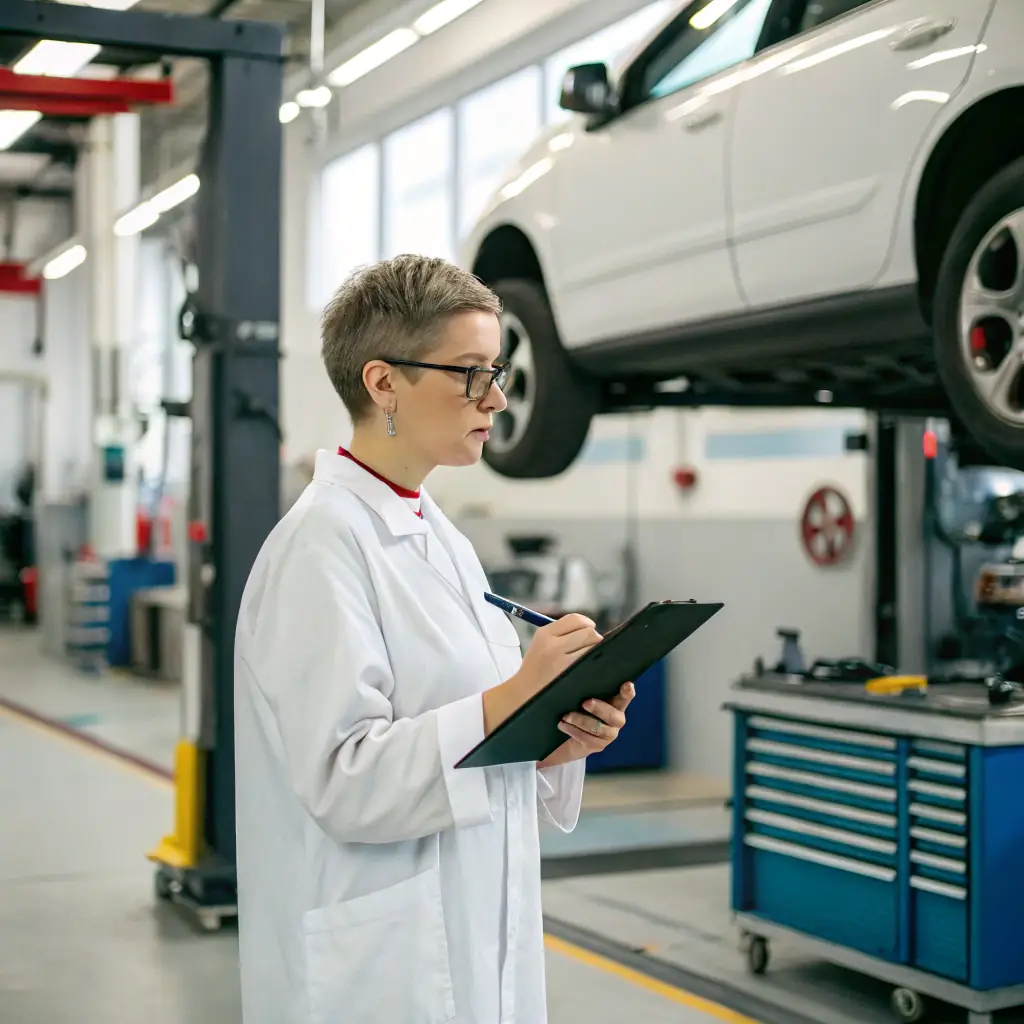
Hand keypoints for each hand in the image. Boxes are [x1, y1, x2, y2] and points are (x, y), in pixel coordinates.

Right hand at [482, 614, 601, 734]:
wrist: (524, 694)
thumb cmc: (536, 668)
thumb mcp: (540, 644)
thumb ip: (561, 633)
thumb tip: (590, 628)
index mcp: (544, 634)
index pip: (575, 619)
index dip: (587, 624)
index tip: (588, 631)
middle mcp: (553, 645)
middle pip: (589, 632)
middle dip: (593, 638)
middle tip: (590, 648)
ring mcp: (562, 661)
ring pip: (593, 647)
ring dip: (595, 651)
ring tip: (587, 659)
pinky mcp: (570, 675)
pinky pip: (591, 662)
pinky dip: (594, 663)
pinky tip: (588, 668)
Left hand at [539, 682, 634, 767]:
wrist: (566, 738)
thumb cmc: (576, 708)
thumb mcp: (580, 694)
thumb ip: (584, 682)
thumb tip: (579, 664)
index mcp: (615, 703)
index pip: (625, 696)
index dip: (627, 691)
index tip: (627, 685)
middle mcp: (616, 719)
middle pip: (614, 716)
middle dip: (600, 708)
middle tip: (585, 702)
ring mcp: (609, 734)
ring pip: (599, 729)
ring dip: (581, 721)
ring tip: (566, 716)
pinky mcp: (598, 746)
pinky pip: (588, 740)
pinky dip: (574, 731)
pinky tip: (563, 725)